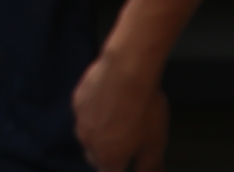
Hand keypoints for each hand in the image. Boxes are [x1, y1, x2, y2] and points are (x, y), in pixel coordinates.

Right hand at [72, 52, 169, 171]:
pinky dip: (95, 114)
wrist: (127, 71)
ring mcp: (80, 120)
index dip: (120, 170)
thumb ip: (151, 166)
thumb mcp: (156, 144)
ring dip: (100, 135)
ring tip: (120, 121)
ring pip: (88, 136)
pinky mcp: (77, 100)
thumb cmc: (144, 107)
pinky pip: (84, 114)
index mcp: (108, 157)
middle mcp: (89, 142)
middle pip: (95, 158)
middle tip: (127, 145)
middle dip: (108, 156)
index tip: (128, 163)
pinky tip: (111, 104)